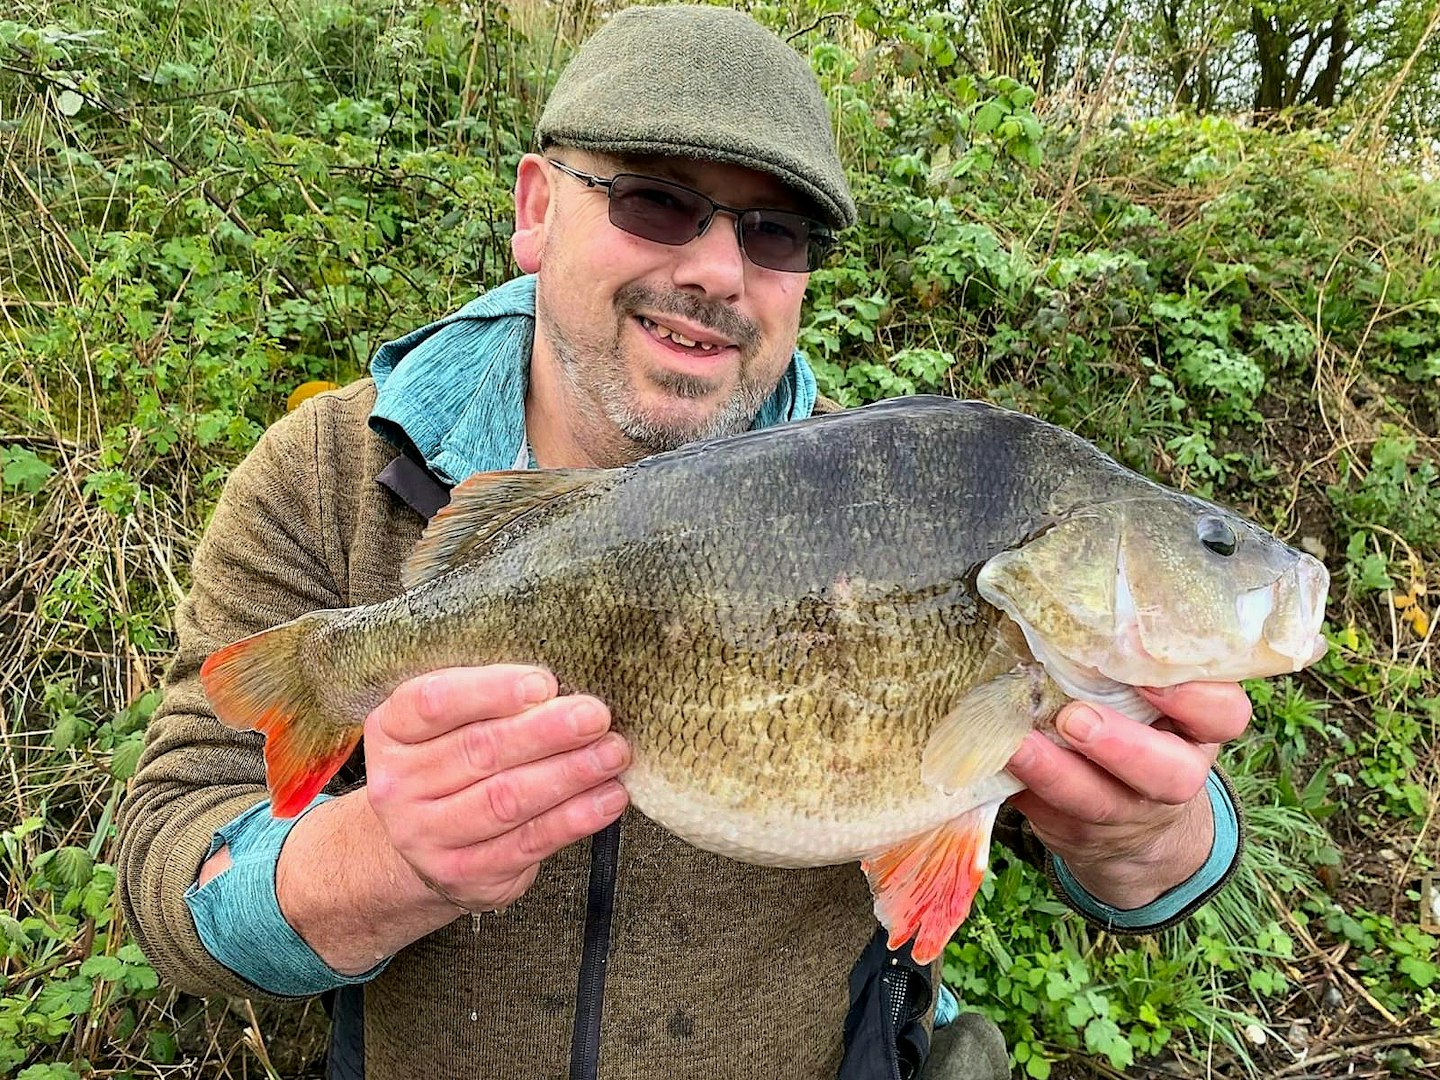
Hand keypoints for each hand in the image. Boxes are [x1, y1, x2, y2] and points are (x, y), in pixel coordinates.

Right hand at [364, 665, 630, 913]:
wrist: (423, 845)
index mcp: (391, 730)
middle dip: (546, 731)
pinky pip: (528, 842)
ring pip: (506, 799)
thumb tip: (563, 686)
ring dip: (568, 774)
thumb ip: (490, 700)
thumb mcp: (450, 723)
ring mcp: (426, 836)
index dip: (490, 690)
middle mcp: (398, 785)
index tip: (544, 683)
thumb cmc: (452, 762)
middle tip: (596, 716)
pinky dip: (574, 819)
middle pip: (479, 751)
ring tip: (612, 753)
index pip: (433, 702)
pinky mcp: (465, 874)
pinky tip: (608, 797)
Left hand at [1004, 682, 1250, 908]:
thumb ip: (1126, 664)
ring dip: (1053, 772)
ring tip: (1018, 743)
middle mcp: (1172, 777)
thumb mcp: (1148, 697)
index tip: (1148, 670)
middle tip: (1075, 718)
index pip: (1222, 714)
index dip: (1194, 696)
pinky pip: (1047, 815)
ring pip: (1097, 802)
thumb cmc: (1134, 727)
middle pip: (1170, 774)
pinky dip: (1019, 786)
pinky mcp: (1075, 832)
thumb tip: (1071, 607)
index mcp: (1197, 732)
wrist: (1130, 826)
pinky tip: (992, 759)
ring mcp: (1124, 814)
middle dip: (1122, 746)